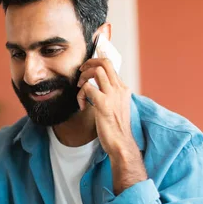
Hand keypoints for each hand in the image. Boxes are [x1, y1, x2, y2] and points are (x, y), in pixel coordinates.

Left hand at [77, 58, 146, 193]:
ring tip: (80, 88)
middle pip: (105, 62)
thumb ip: (109, 95)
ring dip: (83, 77)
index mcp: (123, 89)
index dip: (97, 60)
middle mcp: (119, 89)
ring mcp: (113, 95)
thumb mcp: (115, 107)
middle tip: (81, 71)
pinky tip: (81, 106)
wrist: (120, 143)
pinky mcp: (104, 104)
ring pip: (96, 71)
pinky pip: (87, 89)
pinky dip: (80, 96)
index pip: (111, 65)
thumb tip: (95, 87)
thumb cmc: (115, 128)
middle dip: (89, 62)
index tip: (87, 64)